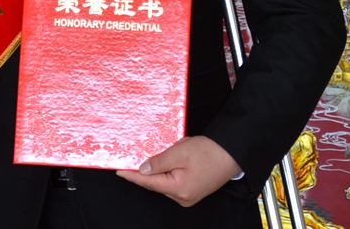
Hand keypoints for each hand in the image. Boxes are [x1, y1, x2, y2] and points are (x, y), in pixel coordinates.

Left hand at [116, 136, 241, 207]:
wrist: (231, 154)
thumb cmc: (210, 152)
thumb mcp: (180, 152)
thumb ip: (159, 161)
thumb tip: (142, 169)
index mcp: (179, 189)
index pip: (148, 182)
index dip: (132, 176)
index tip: (119, 171)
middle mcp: (183, 197)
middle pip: (156, 183)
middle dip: (146, 170)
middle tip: (134, 156)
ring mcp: (188, 196)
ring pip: (164, 182)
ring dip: (158, 169)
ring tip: (160, 155)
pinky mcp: (191, 191)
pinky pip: (173, 181)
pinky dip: (167, 171)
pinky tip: (168, 161)